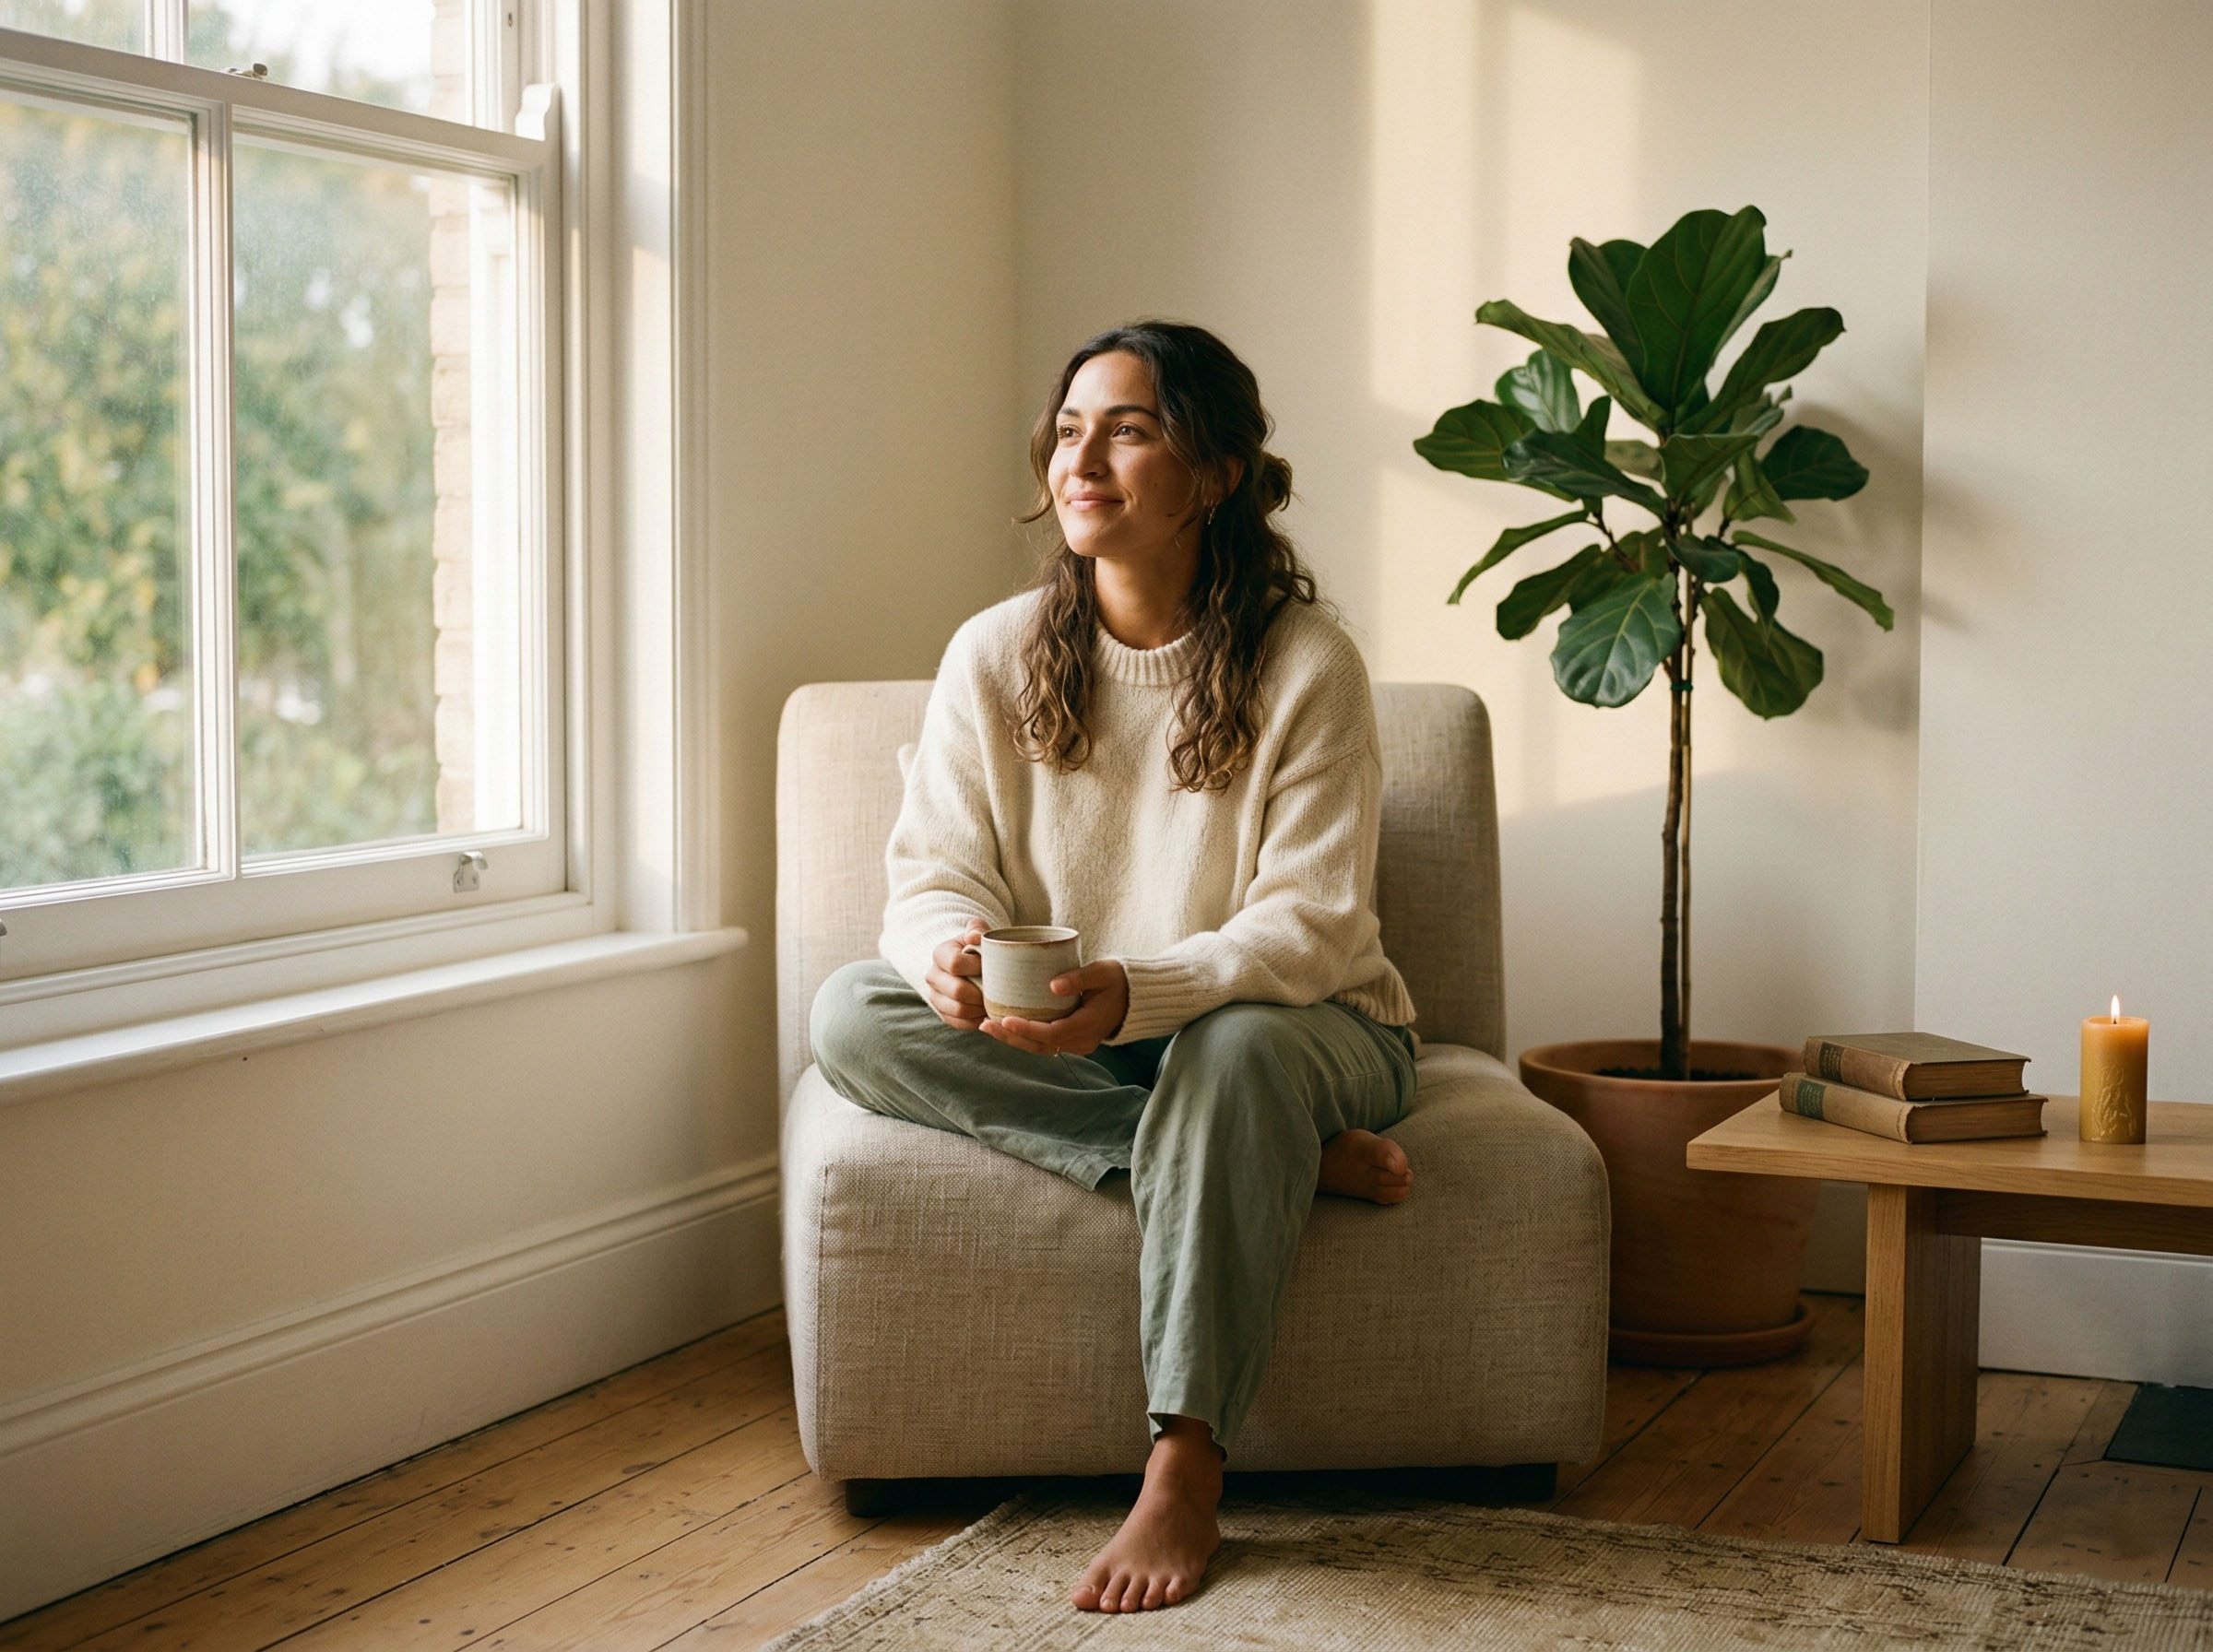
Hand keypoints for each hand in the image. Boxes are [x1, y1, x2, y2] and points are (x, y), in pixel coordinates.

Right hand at [924, 919, 990, 1029]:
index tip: (991, 966)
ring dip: (980, 1008)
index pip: (955, 964)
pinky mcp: (943, 1014)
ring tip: (995, 1002)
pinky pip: (960, 1023)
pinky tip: (989, 1013)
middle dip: (981, 992)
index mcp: (940, 954)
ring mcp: (936, 997)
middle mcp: (933, 976)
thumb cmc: (977, 946)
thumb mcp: (978, 932)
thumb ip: (977, 929)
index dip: (976, 967)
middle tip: (999, 990)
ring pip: (959, 1010)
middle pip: (957, 991)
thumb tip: (974, 937)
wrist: (969, 962)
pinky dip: (977, 1021)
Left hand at [983, 960, 1129, 1057]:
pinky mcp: (1072, 1040)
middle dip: (1010, 1037)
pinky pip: (1044, 1043)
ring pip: (1039, 1048)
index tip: (1005, 1017)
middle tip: (984, 1023)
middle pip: (1040, 1046)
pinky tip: (1005, 1025)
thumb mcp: (1102, 972)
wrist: (1134, 996)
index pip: (1052, 1033)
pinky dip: (1024, 1037)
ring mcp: (1077, 1044)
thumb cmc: (1117, 979)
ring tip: (987, 1025)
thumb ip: (1079, 978)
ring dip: (1013, 1039)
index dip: (1027, 1028)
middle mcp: (1082, 1041)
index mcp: (1089, 1025)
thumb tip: (1053, 985)